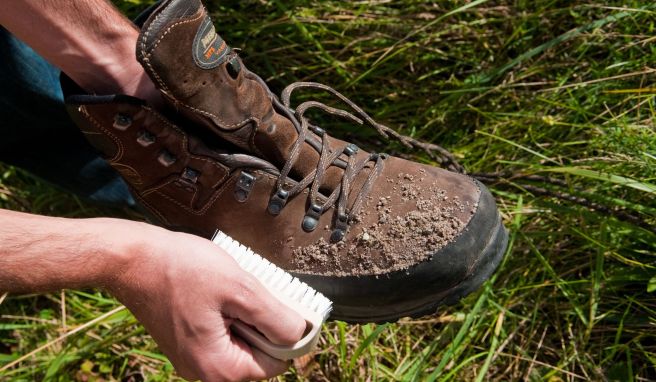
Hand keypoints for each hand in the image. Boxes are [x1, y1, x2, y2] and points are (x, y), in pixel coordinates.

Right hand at [108, 226, 305, 380]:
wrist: (131, 259)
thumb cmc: (179, 269)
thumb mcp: (239, 288)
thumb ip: (274, 317)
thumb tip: (299, 334)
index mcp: (218, 368)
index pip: (276, 363)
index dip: (287, 334)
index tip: (284, 305)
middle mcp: (203, 372)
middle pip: (257, 354)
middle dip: (263, 323)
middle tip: (254, 291)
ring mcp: (193, 358)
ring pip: (240, 342)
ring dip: (246, 315)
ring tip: (234, 288)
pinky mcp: (186, 342)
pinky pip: (221, 334)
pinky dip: (229, 314)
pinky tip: (221, 290)